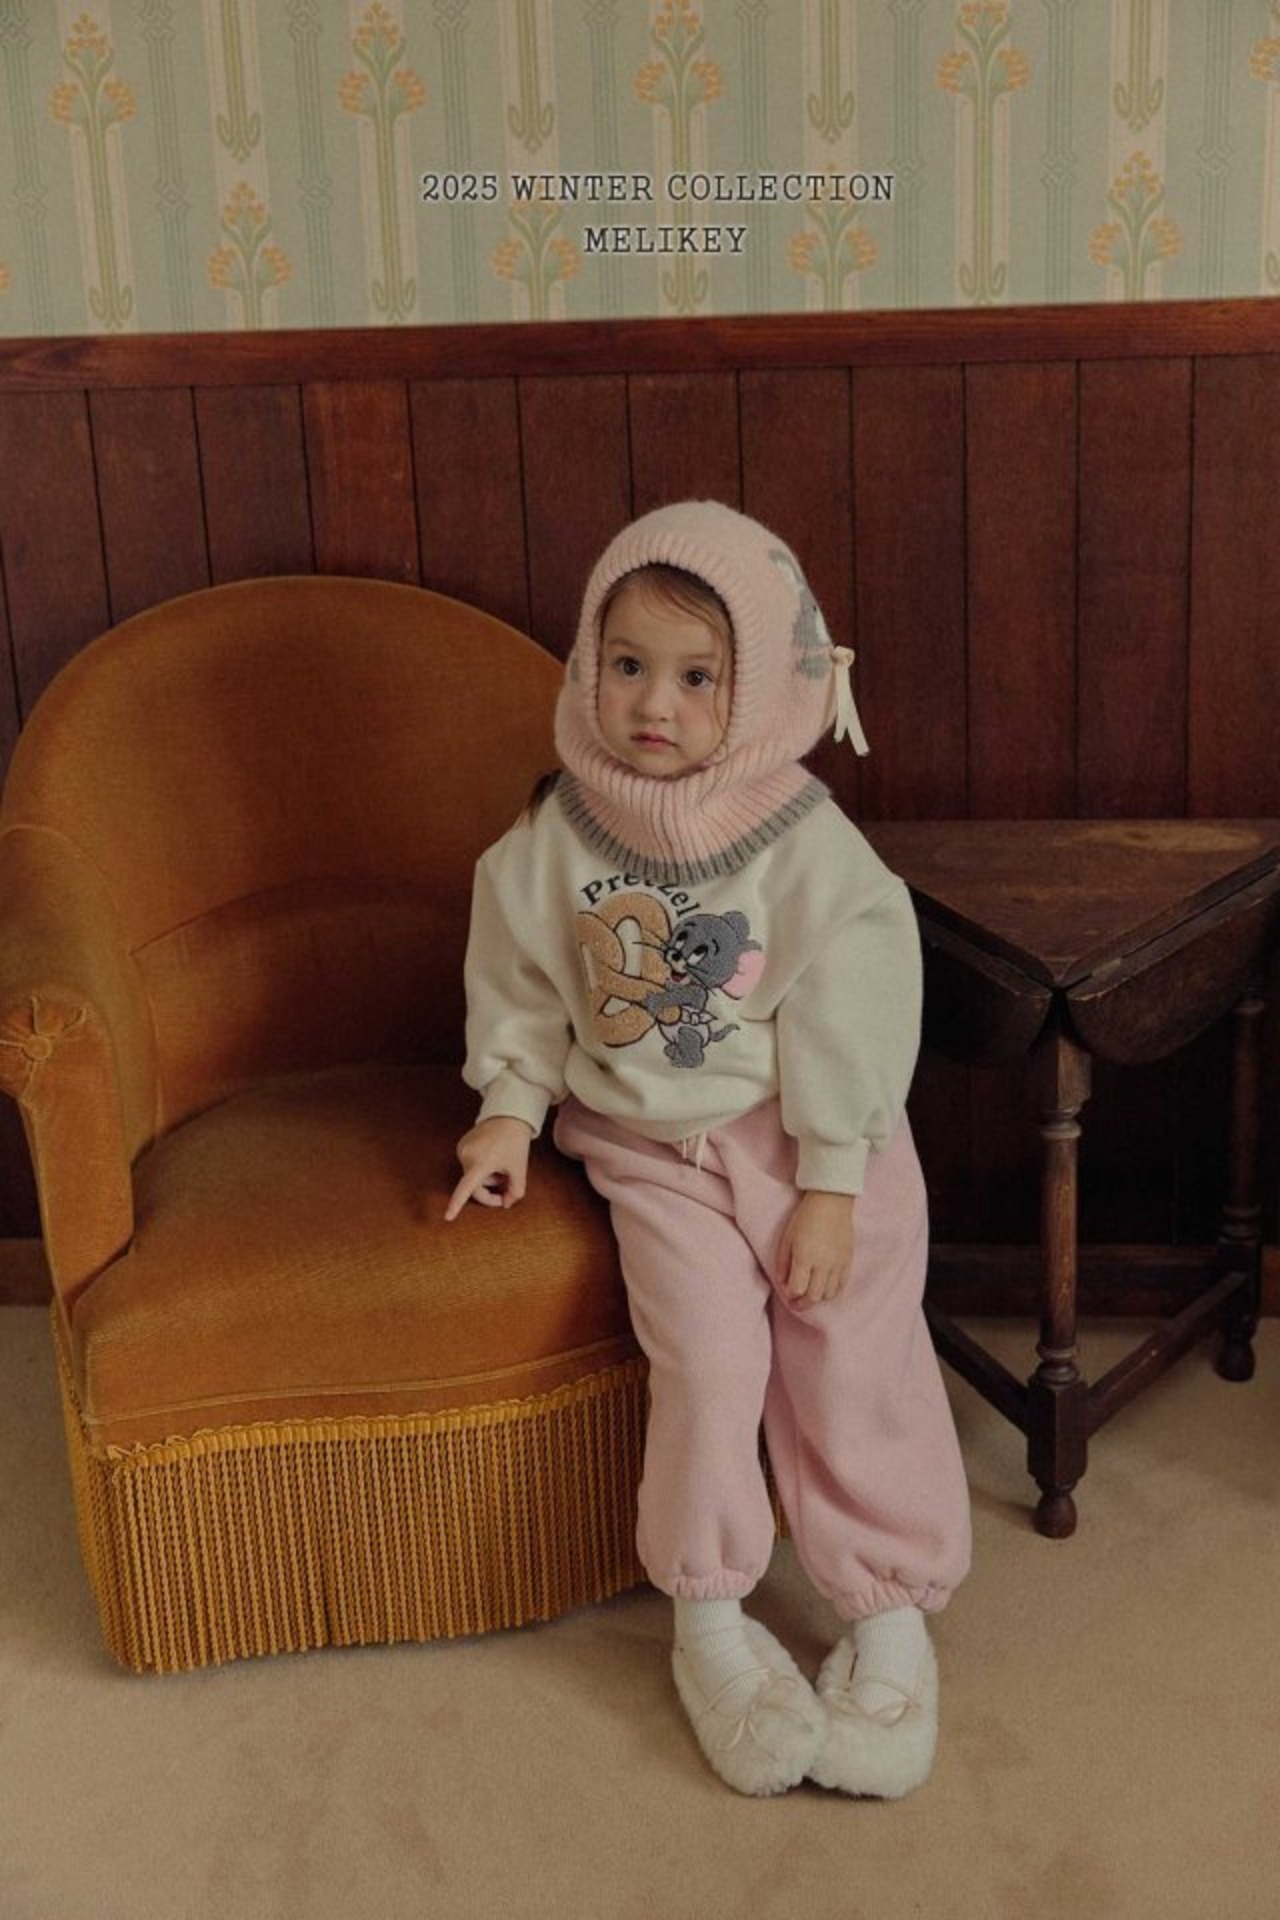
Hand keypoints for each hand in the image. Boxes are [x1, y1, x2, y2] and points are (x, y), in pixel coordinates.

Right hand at [444, 1116, 533, 1220]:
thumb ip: (515, 1191)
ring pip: (473, 1177)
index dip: (457, 1205)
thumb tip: (506, 1204)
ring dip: (488, 1179)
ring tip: (503, 1168)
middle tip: (507, 1192)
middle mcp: (466, 1156)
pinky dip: (482, 1168)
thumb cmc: (515, 1142)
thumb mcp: (520, 1168)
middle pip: (474, 1187)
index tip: (448, 1218)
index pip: (466, 1189)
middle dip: (490, 1193)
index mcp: (480, 1163)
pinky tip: (494, 1157)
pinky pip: (471, 1165)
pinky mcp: (461, 1145)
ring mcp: (461, 1150)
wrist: (508, 1115)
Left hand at [776, 1190, 855, 1309]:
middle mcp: (823, 1264)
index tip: (786, 1293)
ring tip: (810, 1294)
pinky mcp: (848, 1261)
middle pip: (814, 1296)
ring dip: (817, 1298)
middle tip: (795, 1303)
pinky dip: (832, 1292)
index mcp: (805, 1257)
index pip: (797, 1289)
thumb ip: (783, 1263)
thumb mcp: (787, 1237)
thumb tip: (782, 1283)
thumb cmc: (805, 1217)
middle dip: (802, 1303)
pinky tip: (824, 1289)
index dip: (790, 1295)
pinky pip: (842, 1286)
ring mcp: (838, 1264)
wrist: (831, 1202)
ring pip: (829, 1294)